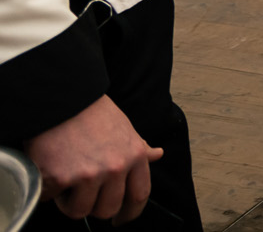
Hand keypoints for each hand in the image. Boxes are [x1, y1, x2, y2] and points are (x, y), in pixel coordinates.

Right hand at [27, 94, 159, 224]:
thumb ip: (138, 148)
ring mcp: (88, 174)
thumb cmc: (93, 114)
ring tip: (66, 180)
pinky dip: (48, 191)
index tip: (121, 220)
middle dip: (94, 206)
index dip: (130, 213)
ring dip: (70, 201)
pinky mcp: (60, 178)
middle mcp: (115, 168)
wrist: (62, 100)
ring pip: (80, 211)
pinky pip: (53, 200)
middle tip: (83, 192)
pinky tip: (49, 173)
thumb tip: (157, 154)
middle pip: (108, 209)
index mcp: (135, 156)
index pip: (139, 195)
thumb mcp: (125, 128)